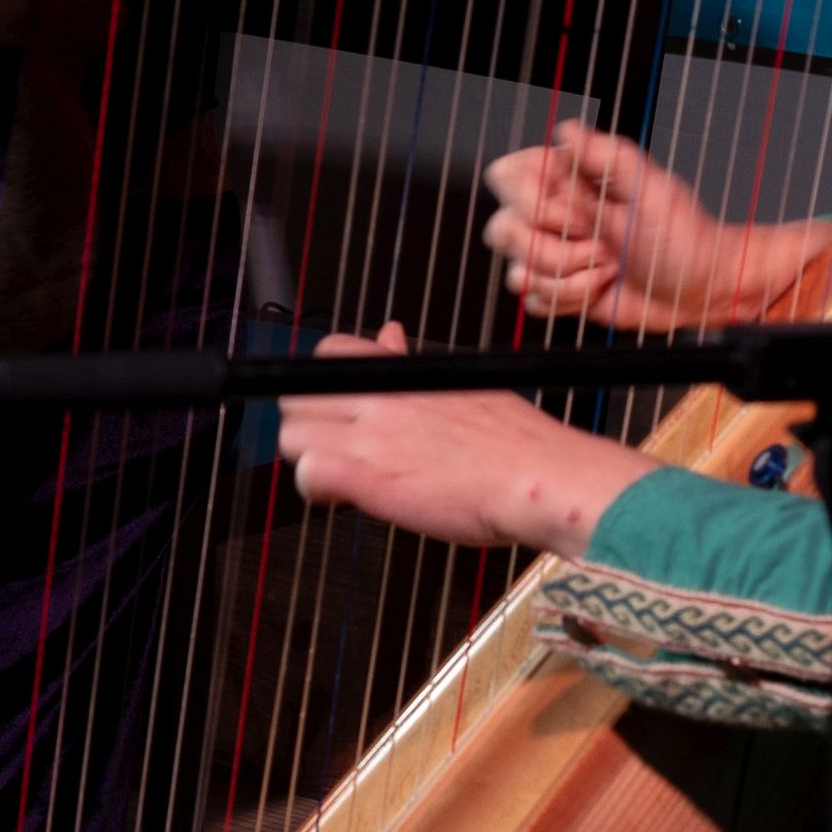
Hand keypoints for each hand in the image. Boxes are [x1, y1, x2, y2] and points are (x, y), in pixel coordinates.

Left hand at [275, 324, 649, 556]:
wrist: (539, 478)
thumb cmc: (513, 442)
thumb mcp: (459, 382)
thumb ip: (408, 363)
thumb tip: (386, 332)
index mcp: (400, 374)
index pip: (327, 354)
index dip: (321, 386)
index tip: (337, 413)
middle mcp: (380, 398)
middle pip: (295, 396)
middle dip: (305, 424)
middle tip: (333, 450)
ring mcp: (372, 437)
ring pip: (292, 436)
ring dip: (306, 460)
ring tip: (339, 479)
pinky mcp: (370, 478)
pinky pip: (307, 474)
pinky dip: (314, 489)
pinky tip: (340, 498)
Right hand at [486, 121, 828, 324]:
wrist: (699, 290)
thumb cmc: (685, 237)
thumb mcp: (651, 189)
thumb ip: (606, 157)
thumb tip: (568, 127)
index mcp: (568, 178)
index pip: (506, 176)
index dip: (530, 200)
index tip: (576, 212)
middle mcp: (553, 214)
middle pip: (503, 229)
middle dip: (555, 248)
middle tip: (601, 243)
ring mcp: (552, 253)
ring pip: (517, 272)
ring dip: (570, 277)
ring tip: (608, 267)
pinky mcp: (557, 289)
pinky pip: (533, 302)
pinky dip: (570, 300)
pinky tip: (600, 288)